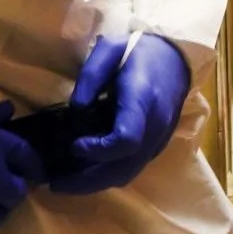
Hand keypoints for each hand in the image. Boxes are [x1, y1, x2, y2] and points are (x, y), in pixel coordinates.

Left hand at [51, 33, 191, 195]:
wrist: (176, 58)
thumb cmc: (139, 52)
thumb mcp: (110, 49)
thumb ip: (90, 76)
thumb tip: (74, 110)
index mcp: (142, 101)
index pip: (126, 140)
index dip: (98, 150)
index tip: (75, 144)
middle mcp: (155, 127)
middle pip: (123, 169)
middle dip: (88, 182)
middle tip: (56, 183)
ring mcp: (159, 140)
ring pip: (128, 175)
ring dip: (96, 184)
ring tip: (67, 183)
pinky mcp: (158, 146)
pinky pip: (133, 169)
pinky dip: (109, 176)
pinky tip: (88, 172)